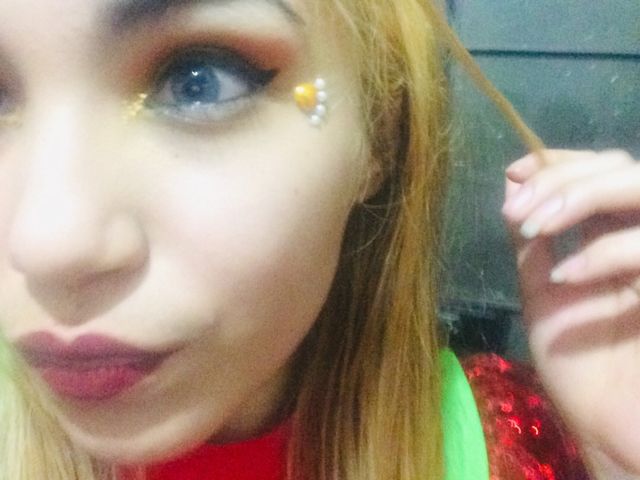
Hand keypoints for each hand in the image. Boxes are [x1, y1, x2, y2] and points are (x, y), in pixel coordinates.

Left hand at [502, 149, 639, 477]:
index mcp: (614, 235)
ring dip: (582, 197)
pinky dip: (605, 251)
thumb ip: (532, 240)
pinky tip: (564, 274)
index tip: (516, 173)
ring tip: (534, 226)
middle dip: (561, 180)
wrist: (607, 427)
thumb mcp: (542, 290)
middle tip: (516, 211)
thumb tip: (513, 183)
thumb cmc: (578, 364)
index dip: (559, 161)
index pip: (600, 169)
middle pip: (621, 167)